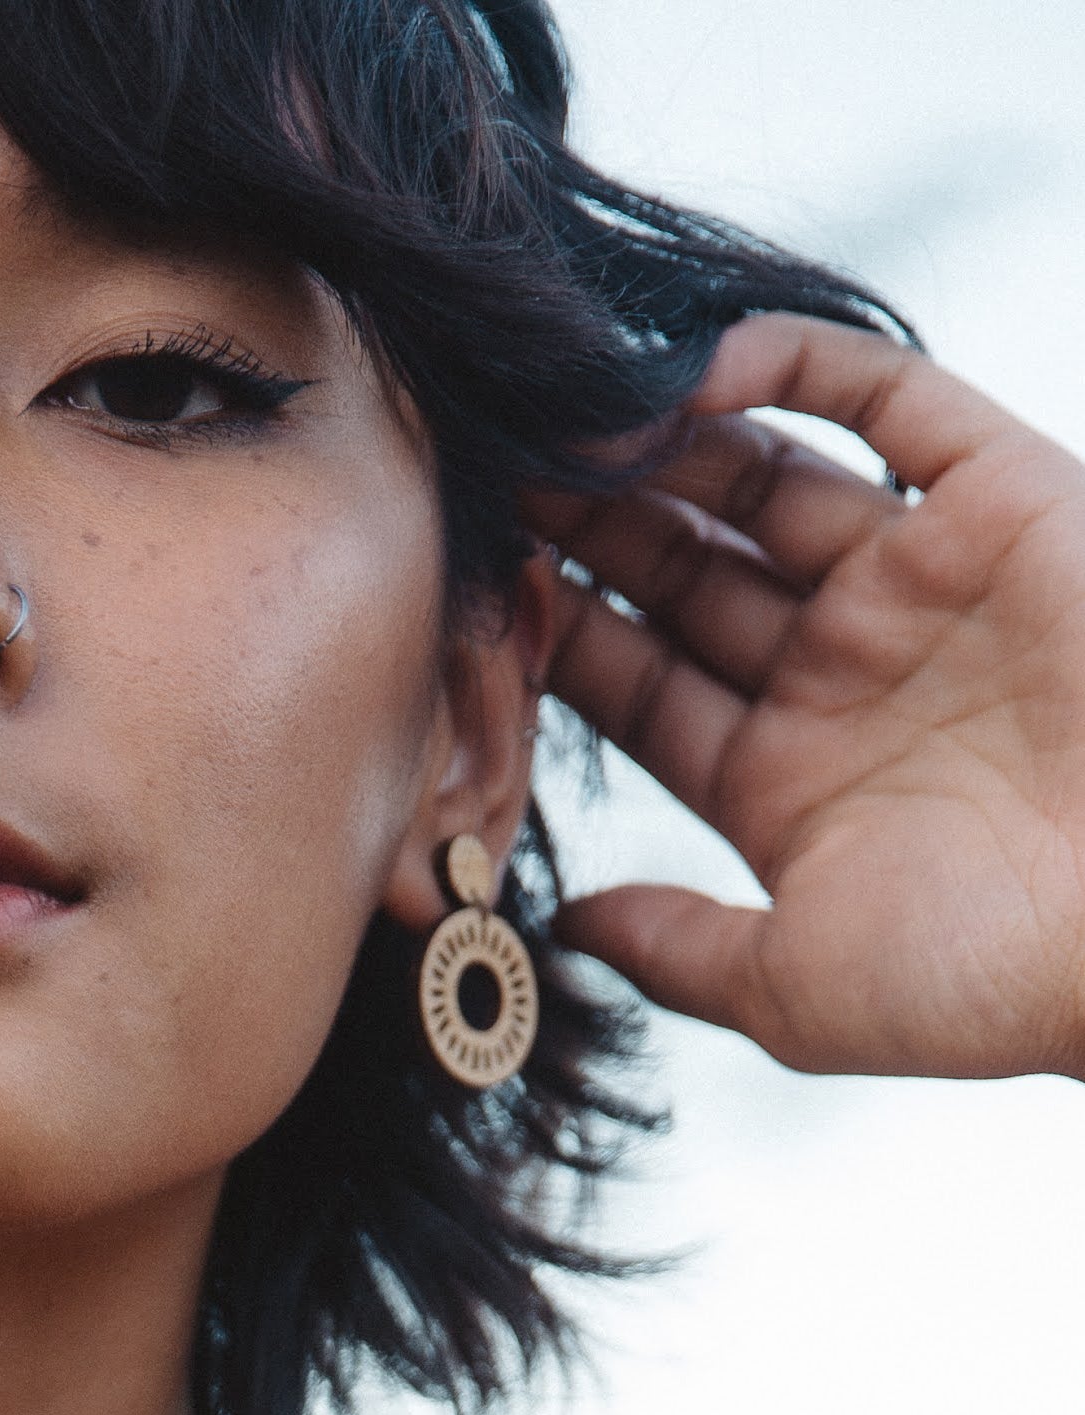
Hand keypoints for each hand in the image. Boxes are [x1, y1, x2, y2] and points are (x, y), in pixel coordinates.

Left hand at [534, 315, 1084, 1080]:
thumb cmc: (996, 982)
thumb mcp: (796, 990)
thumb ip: (675, 949)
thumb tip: (562, 929)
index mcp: (783, 779)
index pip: (634, 685)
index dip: (549, 636)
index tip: (463, 590)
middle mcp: (843, 670)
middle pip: (680, 571)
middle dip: (586, 524)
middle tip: (484, 469)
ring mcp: (919, 583)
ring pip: (761, 479)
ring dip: (659, 442)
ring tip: (557, 409)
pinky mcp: (1006, 502)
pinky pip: (890, 400)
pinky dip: (795, 368)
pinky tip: (687, 367)